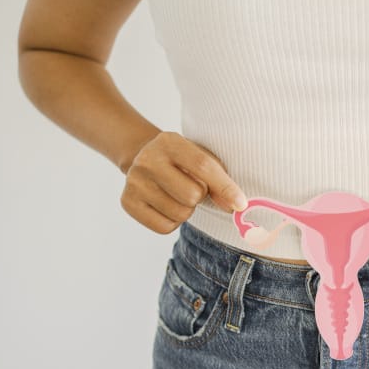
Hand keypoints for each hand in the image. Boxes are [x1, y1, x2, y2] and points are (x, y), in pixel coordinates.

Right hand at [120, 131, 247, 233]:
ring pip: (180, 213)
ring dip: (186, 210)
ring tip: (177, 195)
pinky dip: (172, 221)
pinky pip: (165, 227)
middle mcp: (147, 160)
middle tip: (191, 187)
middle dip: (200, 196)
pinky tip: (166, 205)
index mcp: (170, 142)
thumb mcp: (203, 159)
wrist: (144, 159)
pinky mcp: (127, 202)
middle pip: (192, 195)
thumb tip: (236, 206)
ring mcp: (134, 182)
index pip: (203, 167)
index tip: (241, 204)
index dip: (226, 188)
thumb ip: (221, 181)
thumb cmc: (183, 162)